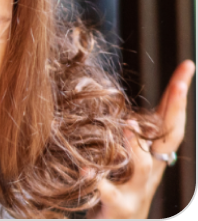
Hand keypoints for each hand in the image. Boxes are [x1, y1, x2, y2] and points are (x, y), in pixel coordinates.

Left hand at [91, 60, 194, 218]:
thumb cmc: (119, 188)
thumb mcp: (129, 157)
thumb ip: (131, 134)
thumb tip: (127, 109)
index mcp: (153, 154)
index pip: (170, 119)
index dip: (179, 94)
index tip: (186, 66)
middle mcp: (151, 170)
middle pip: (168, 136)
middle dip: (175, 108)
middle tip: (179, 82)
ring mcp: (136, 189)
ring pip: (143, 165)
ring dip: (135, 144)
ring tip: (126, 125)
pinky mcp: (116, 206)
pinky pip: (106, 191)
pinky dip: (96, 180)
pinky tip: (85, 171)